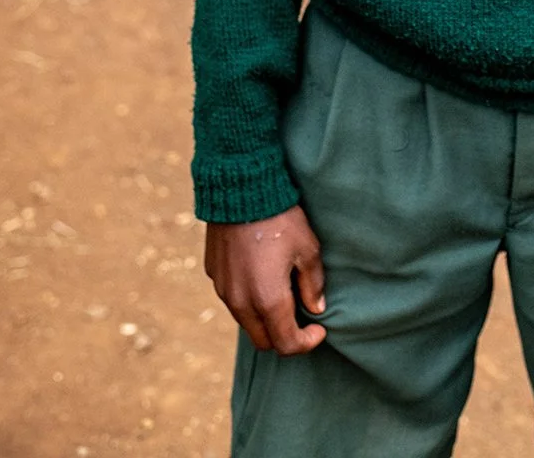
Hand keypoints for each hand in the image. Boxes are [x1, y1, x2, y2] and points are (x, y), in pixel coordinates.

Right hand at [205, 205, 326, 354]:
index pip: (287, 344)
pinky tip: (261, 277)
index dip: (307, 343)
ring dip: (265, 319)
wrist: (241, 189)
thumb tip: (316, 308)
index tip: (319, 328)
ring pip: (247, 323)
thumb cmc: (280, 218)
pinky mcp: (214, 277)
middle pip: (264, 341)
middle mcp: (241, 303)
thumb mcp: (308, 249)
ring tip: (283, 295)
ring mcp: (224, 291)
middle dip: (285, 337)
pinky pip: (233, 300)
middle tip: (302, 318)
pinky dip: (249, 301)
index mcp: (268, 300)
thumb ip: (312, 285)